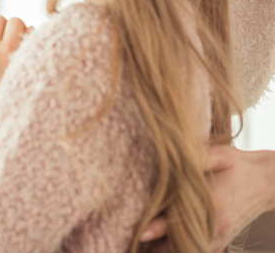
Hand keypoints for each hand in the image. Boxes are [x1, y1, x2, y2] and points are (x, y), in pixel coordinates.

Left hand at [140, 145, 274, 250]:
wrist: (267, 182)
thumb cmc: (239, 166)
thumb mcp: (221, 155)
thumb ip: (198, 155)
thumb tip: (170, 151)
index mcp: (216, 203)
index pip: (184, 220)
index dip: (161, 227)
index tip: (142, 231)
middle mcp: (217, 226)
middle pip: (182, 244)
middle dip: (157, 243)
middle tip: (132, 234)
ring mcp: (219, 237)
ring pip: (187, 252)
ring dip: (165, 249)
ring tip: (140, 240)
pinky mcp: (220, 241)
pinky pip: (195, 252)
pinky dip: (176, 250)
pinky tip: (158, 243)